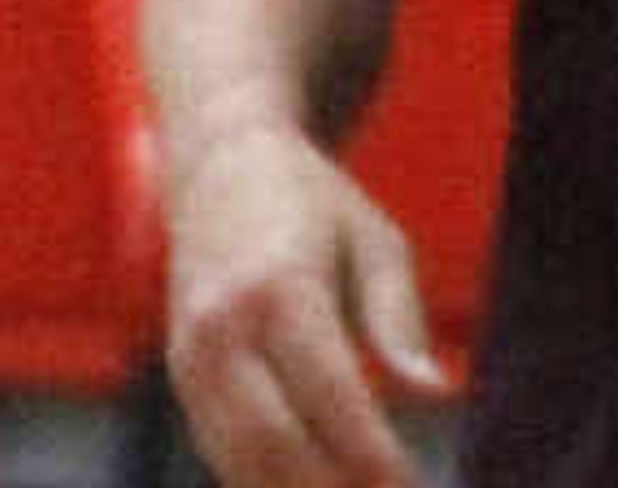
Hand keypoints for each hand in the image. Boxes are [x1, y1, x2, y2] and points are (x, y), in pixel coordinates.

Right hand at [165, 111, 451, 485]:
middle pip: (279, 443)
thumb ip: (400, 318)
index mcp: (279, 285)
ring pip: (242, 460)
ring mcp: (192, 350)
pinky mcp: (181, 371)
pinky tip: (311, 482)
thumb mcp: (373, 239)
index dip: (378, 462)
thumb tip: (436, 392)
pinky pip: (220, 450)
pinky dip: (264, 482)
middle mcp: (223, 321)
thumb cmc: (311, 202)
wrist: (218, 161)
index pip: (333, 398)